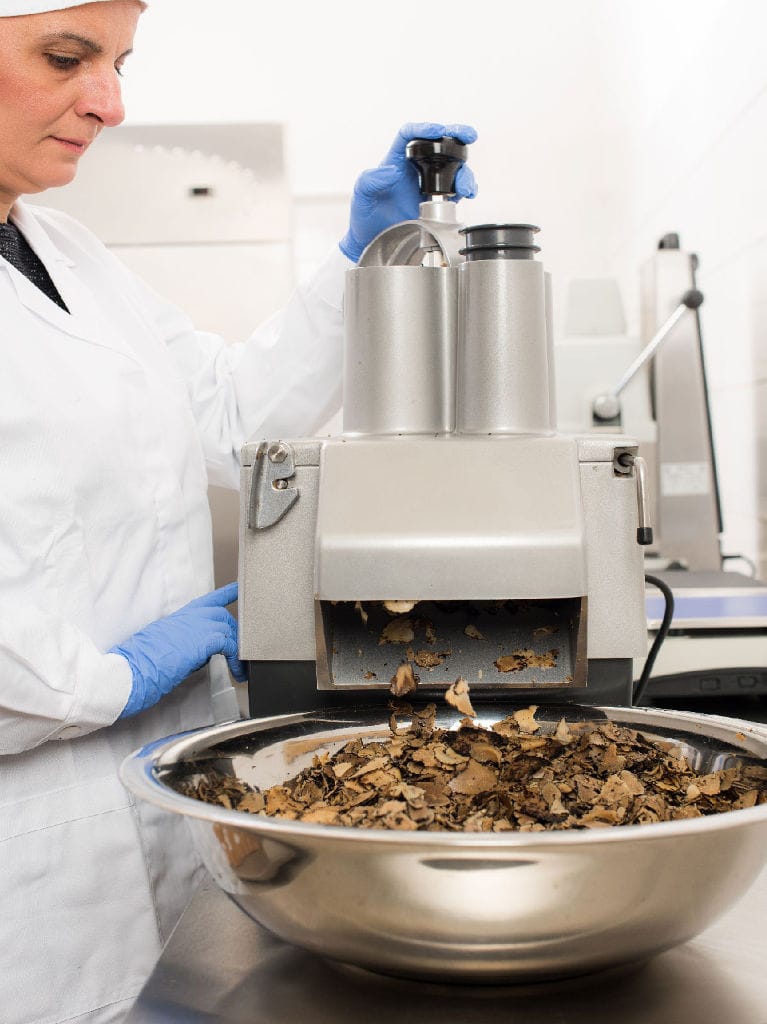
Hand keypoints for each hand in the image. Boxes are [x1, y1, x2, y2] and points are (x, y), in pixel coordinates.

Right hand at [111, 582, 245, 718]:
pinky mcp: (205, 640)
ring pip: (229, 628)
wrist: (131, 670)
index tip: (238, 587)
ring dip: (236, 648)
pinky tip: (236, 671)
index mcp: (179, 617)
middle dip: (233, 633)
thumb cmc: (141, 663)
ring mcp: (198, 625)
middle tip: (237, 653)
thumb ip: (185, 641)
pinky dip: (236, 659)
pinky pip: (230, 645)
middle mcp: (190, 616)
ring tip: (239, 668)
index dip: (227, 593)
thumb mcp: (164, 644)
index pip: (209, 599)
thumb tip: (201, 651)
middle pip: (222, 615)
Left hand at [339, 121, 477, 262]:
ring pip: (452, 167)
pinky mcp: (437, 201)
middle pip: (439, 145)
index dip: (424, 129)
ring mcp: (428, 184)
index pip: (410, 135)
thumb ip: (370, 180)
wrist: (373, 243)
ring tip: (465, 186)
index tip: (437, 131)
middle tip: (468, 135)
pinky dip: (466, 188)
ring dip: (464, 172)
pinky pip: (456, 190)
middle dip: (457, 136)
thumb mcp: (360, 197)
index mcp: (396, 160)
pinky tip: (468, 193)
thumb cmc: (364, 218)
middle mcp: (414, 169)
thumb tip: (392, 171)